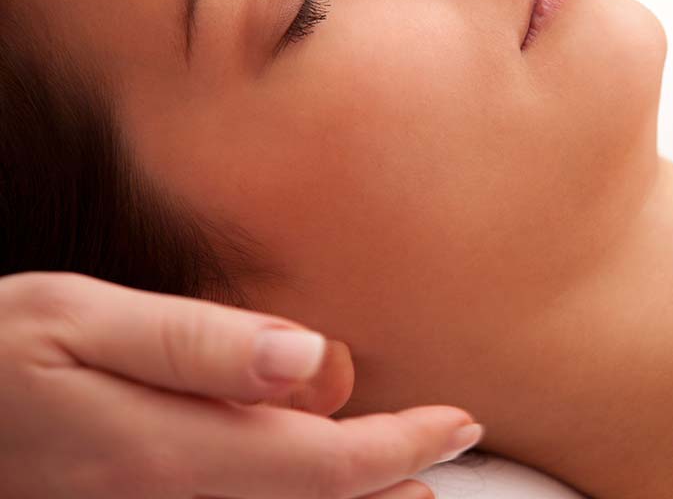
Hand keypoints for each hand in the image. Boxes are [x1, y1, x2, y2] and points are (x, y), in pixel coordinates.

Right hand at [0, 271, 482, 498]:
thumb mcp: (85, 318)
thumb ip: (201, 345)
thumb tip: (311, 358)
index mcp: (170, 451)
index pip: (326, 467)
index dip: (405, 447)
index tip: (459, 421)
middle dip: (392, 486)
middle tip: (444, 447)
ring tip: (403, 477)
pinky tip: (300, 479)